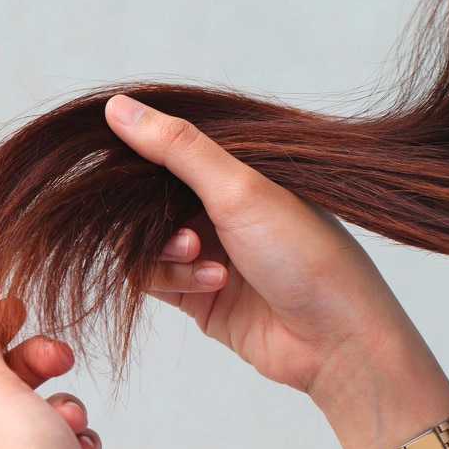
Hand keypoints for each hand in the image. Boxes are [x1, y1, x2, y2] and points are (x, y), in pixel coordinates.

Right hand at [106, 95, 448, 448]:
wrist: (336, 342)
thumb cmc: (307, 255)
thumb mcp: (240, 189)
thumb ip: (176, 148)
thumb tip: (119, 107)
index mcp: (237, 168)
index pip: (168, 147)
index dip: (139, 153)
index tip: (112, 160)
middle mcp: (221, 204)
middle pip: (148, 198)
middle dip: (151, 212)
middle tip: (178, 224)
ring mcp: (209, 249)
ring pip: (145, 240)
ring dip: (166, 249)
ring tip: (200, 255)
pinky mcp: (198, 292)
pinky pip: (154, 278)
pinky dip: (175, 279)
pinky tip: (215, 282)